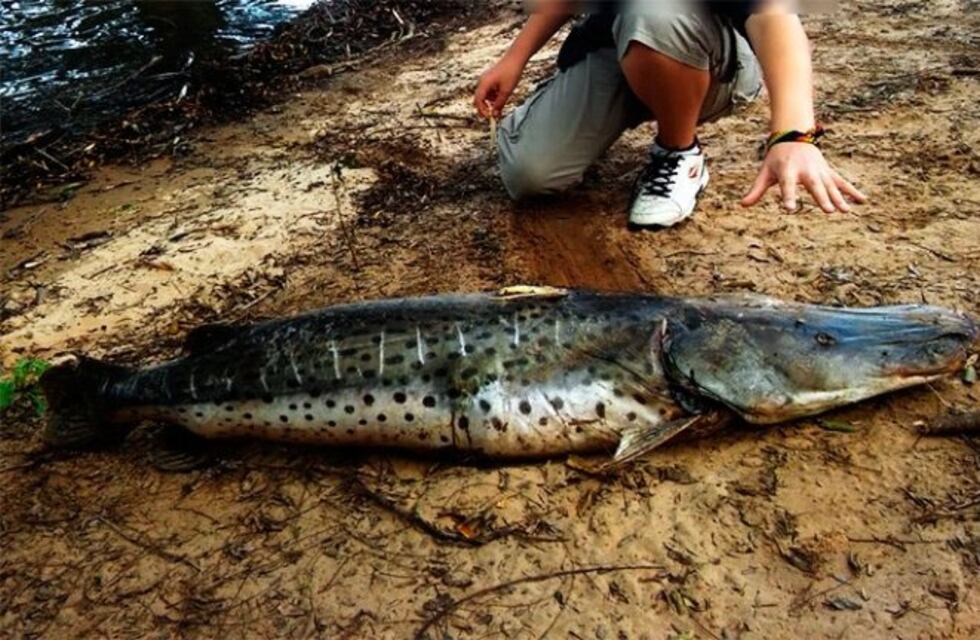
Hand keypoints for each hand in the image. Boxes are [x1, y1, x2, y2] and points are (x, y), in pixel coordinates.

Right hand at [474, 55, 524, 118]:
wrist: (516, 58)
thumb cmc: (511, 72)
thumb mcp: (506, 91)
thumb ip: (499, 104)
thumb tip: (495, 115)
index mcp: (484, 84)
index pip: (478, 101)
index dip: (482, 111)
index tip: (490, 118)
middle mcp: (482, 81)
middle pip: (479, 99)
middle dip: (486, 107)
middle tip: (495, 114)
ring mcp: (485, 79)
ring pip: (485, 96)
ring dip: (491, 102)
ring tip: (502, 100)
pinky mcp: (490, 79)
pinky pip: (489, 91)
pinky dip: (494, 96)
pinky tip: (502, 94)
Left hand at [741, 142, 866, 212]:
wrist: (793, 135)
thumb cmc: (776, 158)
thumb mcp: (765, 172)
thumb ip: (756, 189)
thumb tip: (743, 204)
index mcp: (788, 170)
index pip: (787, 186)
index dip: (788, 196)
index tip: (788, 208)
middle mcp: (806, 170)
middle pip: (815, 186)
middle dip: (822, 198)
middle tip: (829, 211)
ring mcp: (819, 170)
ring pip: (830, 185)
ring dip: (839, 198)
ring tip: (846, 211)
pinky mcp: (827, 171)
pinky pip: (841, 182)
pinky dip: (851, 191)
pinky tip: (862, 201)